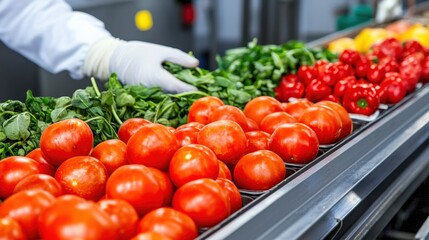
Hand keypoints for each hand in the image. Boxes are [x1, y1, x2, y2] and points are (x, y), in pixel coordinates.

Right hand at [83, 38, 198, 92]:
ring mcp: (146, 96)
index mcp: (156, 77)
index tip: (201, 88)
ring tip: (189, 92)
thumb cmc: (139, 53)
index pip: (178, 87)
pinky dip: (168, 96)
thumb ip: (179, 58)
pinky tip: (176, 93)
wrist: (117, 59)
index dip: (190, 89)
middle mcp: (151, 90)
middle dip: (186, 94)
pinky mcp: (143, 98)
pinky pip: (159, 98)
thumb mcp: (161, 51)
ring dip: (178, 96)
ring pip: (167, 98)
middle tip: (200, 91)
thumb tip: (196, 64)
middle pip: (174, 95)